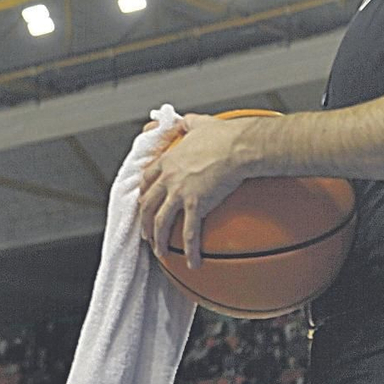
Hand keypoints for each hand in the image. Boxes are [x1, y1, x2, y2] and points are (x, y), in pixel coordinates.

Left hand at [137, 114, 265, 267]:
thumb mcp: (199, 124)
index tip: (144, 203)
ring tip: (160, 254)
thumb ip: (188, 123)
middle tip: (146, 235)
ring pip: (160, 221)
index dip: (144, 194)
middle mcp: (169, 178)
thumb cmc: (223, 134)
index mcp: (168, 161)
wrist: (239, 146)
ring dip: (157, 240)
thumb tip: (184, 120)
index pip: (147, 180)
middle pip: (147, 204)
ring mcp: (180, 193)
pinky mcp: (196, 205)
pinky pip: (188, 233)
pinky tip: (192, 263)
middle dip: (144, 222)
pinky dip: (188, 251)